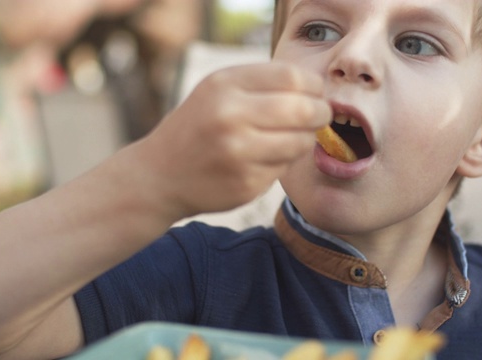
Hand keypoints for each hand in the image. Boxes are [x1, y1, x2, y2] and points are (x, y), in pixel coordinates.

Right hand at [140, 62, 331, 217]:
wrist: (159, 175)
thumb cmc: (198, 126)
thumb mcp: (218, 90)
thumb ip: (262, 84)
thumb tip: (317, 88)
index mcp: (224, 85)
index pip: (291, 76)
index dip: (314, 85)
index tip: (317, 92)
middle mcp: (230, 116)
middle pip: (303, 109)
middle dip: (321, 112)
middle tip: (322, 115)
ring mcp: (238, 153)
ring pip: (300, 142)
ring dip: (306, 139)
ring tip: (292, 137)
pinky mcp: (246, 184)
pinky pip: (284, 168)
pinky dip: (283, 162)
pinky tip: (264, 160)